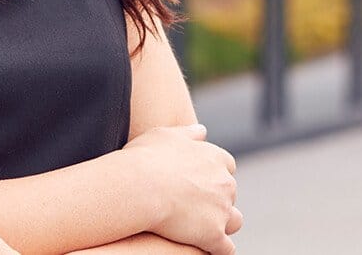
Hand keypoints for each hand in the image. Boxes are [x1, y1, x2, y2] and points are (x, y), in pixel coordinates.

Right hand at [122, 124, 241, 254]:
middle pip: (229, 192)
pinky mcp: (214, 235)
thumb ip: (188, 133)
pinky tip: (203, 245)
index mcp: (214, 157)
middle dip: (215, 197)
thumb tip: (202, 130)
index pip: (227, 165)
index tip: (196, 177)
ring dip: (221, 222)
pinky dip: (217, 247)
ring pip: (233, 220)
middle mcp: (224, 183)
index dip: (212, 172)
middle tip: (190, 200)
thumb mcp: (165, 134)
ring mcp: (221, 210)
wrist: (139, 186)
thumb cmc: (146, 157)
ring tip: (199, 224)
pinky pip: (226, 248)